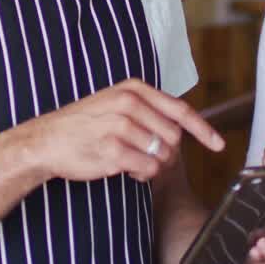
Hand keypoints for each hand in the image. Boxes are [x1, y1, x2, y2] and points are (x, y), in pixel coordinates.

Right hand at [18, 79, 223, 182]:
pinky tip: (127, 169)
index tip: (218, 145)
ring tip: (133, 162)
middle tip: (147, 157)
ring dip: (153, 165)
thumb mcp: (115, 103)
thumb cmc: (83, 125)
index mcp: (132, 89)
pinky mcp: (113, 150)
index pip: (180, 109)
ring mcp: (120, 127)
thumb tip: (182, 127)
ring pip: (163, 155)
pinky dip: (143, 174)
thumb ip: (147, 110)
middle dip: (167, 153)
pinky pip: (148, 168)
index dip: (203, 130)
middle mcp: (128, 104)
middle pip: (174, 137)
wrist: (46, 141)